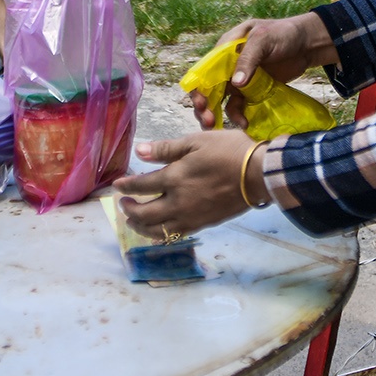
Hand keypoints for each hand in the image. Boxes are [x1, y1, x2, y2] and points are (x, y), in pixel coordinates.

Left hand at [117, 132, 265, 239]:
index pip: (141, 186)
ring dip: (140, 227)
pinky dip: (161, 234)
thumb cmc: (229, 152)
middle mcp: (178, 202)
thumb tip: (139, 151)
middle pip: (144, 214)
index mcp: (174, 178)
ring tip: (133, 221)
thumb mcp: (197, 141)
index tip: (117, 186)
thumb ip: (166, 149)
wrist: (258, 175)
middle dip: (129, 210)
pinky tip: (158, 230)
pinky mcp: (202, 224)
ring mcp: (190, 216)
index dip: (126, 186)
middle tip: (123, 204)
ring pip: (157, 230)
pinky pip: (175, 234)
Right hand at [187, 13, 334, 129]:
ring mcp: (240, 79)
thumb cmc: (284, 33)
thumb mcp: (263, 40)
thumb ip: (248, 59)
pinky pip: (239, 105)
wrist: (307, 44)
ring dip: (215, 113)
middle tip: (207, 120)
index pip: (205, 69)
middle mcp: (228, 65)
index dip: (199, 87)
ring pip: (220, 99)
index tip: (201, 103)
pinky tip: (243, 124)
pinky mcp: (252, 91)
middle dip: (204, 105)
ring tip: (215, 127)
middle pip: (208, 87)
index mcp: (226, 48)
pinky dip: (238, 115)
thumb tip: (235, 84)